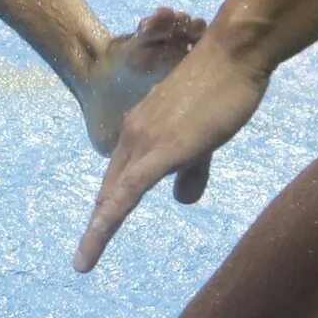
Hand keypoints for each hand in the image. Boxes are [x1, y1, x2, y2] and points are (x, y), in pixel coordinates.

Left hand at [75, 37, 268, 271]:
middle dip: (99, 221)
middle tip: (85, 255)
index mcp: (143, 128)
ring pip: (114, 194)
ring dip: (98, 230)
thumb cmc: (225, 89)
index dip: (110, 202)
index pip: (120, 172)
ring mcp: (144, 141)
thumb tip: (182, 200)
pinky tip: (96, 241)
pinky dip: (108, 221)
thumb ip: (192, 169)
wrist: (232, 55)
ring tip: (84, 261)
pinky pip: (128, 192)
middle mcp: (135, 133)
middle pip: (112, 186)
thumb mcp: (206, 138)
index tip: (98, 226)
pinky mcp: (161, 150)